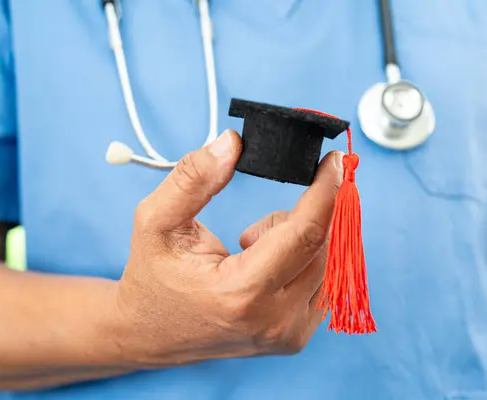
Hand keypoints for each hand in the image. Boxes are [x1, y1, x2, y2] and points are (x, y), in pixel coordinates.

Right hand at [112, 129, 341, 367]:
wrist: (151, 335)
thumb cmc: (152, 278)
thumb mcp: (154, 221)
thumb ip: (192, 179)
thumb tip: (233, 143)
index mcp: (242, 293)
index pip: (305, 233)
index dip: (326, 191)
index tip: (335, 161)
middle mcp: (276, 320)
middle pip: (324, 246)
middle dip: (305, 215)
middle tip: (261, 221)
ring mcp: (290, 334)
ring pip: (329, 263)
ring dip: (301, 239)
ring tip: (252, 247)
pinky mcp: (296, 337)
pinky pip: (323, 282)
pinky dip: (303, 260)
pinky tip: (267, 266)